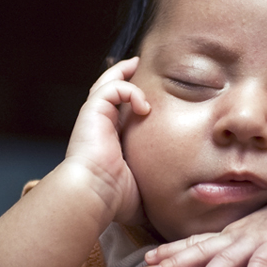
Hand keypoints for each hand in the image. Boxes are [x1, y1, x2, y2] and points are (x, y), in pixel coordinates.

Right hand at [65, 57, 149, 222]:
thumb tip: (174, 201)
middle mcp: (99, 127)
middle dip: (122, 77)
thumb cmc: (114, 199)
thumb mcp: (142, 189)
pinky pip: (111, 88)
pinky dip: (129, 90)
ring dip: (122, 74)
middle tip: (136, 66)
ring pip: (106, 84)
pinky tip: (144, 106)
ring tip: (136, 65)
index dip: (128, 102)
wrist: (93, 194)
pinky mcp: (92, 112)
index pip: (117, 114)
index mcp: (108, 142)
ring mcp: (94, 118)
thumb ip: (154, 186)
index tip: (145, 99)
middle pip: (108, 93)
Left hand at [146, 192, 266, 266]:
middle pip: (202, 251)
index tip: (146, 260)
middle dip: (175, 264)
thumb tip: (213, 253)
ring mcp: (258, 241)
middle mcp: (238, 237)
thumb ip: (233, 243)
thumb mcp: (253, 232)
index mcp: (231, 235)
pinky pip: (263, 266)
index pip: (196, 242)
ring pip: (227, 261)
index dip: (171, 250)